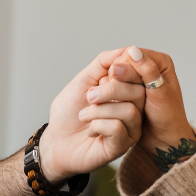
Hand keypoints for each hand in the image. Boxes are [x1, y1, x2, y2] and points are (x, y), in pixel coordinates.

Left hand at [39, 49, 144, 184]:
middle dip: (110, 90)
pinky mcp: (121, 146)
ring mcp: (130, 129)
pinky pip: (118, 128)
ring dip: (99, 110)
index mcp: (126, 93)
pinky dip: (98, 125)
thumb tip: (125, 49)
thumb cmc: (69, 112)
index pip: (140, 76)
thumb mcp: (84, 81)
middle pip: (138, 92)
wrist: (56, 140)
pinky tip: (91, 130)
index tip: (107, 73)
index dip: (125, 70)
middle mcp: (134, 110)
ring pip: (130, 111)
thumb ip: (103, 63)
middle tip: (89, 96)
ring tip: (85, 115)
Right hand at [109, 46, 195, 171]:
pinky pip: (116, 84)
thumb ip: (147, 71)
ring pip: (118, 73)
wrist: (164, 137)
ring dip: (110, 85)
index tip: (112, 77)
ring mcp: (139, 77)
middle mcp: (150, 65)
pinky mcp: (130, 88)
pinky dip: (110, 91)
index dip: (122, 65)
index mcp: (161, 62)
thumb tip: (132, 51)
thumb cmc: (167, 117)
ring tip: (105, 97)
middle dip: (115, 76)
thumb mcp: (159, 94)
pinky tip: (105, 100)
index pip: (134, 54)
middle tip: (109, 90)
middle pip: (125, 62)